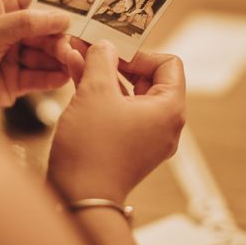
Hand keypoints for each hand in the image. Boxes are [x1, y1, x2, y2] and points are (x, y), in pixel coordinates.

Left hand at [0, 0, 70, 114]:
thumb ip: (29, 23)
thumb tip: (62, 17)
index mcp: (0, 6)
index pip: (37, 3)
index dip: (57, 12)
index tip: (79, 19)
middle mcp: (8, 29)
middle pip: (45, 32)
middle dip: (60, 40)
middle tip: (73, 47)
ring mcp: (12, 55)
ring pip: (45, 55)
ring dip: (59, 59)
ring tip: (73, 62)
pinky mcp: (14, 81)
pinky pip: (38, 77)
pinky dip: (52, 78)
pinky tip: (64, 77)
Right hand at [48, 41, 185, 203]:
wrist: (80, 198)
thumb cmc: (92, 150)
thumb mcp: (95, 93)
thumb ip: (102, 60)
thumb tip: (105, 45)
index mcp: (169, 109)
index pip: (168, 63)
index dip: (139, 52)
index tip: (112, 50)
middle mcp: (164, 124)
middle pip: (148, 78)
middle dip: (116, 62)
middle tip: (91, 50)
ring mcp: (147, 137)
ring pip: (129, 94)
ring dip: (104, 76)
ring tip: (76, 60)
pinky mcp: (128, 146)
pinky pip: (120, 112)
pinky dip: (102, 96)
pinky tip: (76, 80)